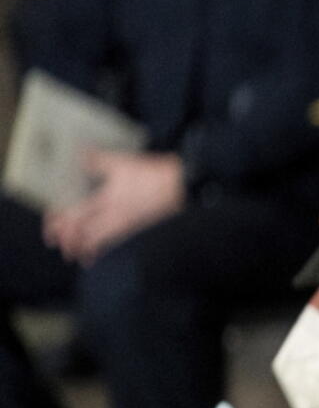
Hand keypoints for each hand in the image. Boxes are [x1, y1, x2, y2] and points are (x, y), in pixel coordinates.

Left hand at [43, 152, 185, 264]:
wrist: (178, 187)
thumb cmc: (152, 176)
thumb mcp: (122, 163)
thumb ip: (97, 160)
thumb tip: (79, 155)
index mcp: (107, 201)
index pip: (77, 215)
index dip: (61, 222)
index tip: (50, 225)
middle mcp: (114, 217)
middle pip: (84, 234)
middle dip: (67, 241)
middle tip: (54, 242)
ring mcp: (124, 224)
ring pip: (98, 242)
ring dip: (82, 248)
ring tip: (71, 253)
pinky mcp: (134, 226)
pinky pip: (112, 241)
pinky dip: (100, 248)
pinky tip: (96, 251)